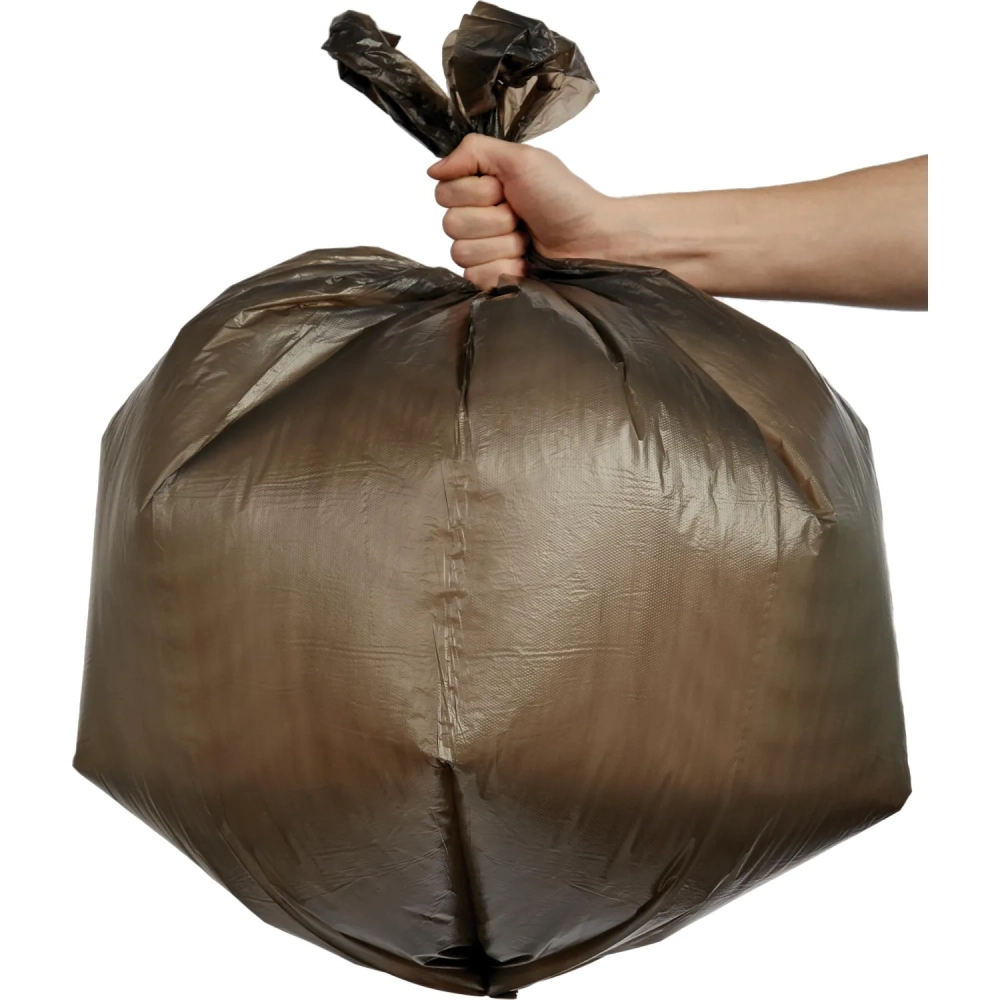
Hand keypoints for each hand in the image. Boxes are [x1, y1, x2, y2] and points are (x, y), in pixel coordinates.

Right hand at [427, 133, 616, 289]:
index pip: (443, 192)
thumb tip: (434, 169)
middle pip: (450, 224)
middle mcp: (475, 219)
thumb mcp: (522, 160)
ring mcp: (481, 252)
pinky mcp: (490, 280)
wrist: (591, 240)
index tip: (506, 191)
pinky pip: (475, 277)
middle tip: (521, 217)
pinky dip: (505, 269)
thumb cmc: (564, 199)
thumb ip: (474, 152)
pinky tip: (524, 264)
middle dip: (493, 220)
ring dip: (502, 245)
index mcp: (479, 188)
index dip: (477, 193)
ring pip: (462, 252)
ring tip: (526, 240)